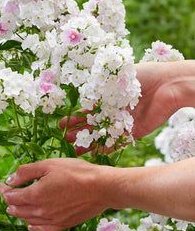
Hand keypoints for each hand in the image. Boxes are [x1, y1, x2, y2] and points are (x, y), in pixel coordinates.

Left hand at [0, 158, 108, 230]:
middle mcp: (41, 211)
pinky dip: (33, 226)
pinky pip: (43, 229)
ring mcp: (52, 220)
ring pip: (28, 219)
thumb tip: (10, 180)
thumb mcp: (48, 165)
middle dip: (9, 201)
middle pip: (18, 209)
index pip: (12, 196)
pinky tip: (31, 225)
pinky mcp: (63, 224)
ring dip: (18, 213)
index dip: (3, 190)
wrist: (101, 187)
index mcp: (35, 195)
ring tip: (13, 208)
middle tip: (5, 194)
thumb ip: (26, 172)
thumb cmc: (75, 172)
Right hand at [61, 61, 185, 154]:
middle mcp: (114, 111)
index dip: (75, 117)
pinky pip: (117, 142)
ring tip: (73, 149)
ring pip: (101, 135)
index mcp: (108, 97)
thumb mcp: (116, 76)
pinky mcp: (134, 132)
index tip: (62, 123)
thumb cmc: (142, 75)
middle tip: (64, 137)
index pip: (88, 110)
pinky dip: (105, 148)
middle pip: (91, 124)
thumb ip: (99, 87)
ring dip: (88, 142)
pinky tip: (92, 154)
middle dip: (77, 131)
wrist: (168, 84)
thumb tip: (82, 95)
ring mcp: (123, 122)